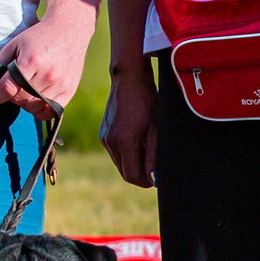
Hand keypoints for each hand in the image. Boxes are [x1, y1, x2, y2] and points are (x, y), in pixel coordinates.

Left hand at [0, 1, 94, 114]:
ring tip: (25, 89)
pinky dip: (40, 110)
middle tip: (12, 87)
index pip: (8, 88)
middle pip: (20, 99)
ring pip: (34, 106)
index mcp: (32, 60)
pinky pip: (50, 112)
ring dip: (25, 102)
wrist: (69, 30)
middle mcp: (48, 73)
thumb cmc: (38, 37)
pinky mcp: (69, 90)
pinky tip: (36, 99)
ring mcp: (60, 83)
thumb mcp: (15, 45)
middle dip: (11, 97)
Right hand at [100, 64, 157, 187]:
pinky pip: (116, 152)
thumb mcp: (157, 128)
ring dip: (133, 163)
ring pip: (120, 163)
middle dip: (140, 174)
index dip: (146, 182)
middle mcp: (110, 142)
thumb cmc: (147, 101)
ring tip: (147, 148)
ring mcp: (104, 137)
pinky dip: (127, 153)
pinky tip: (138, 139)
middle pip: (125, 173)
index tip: (157, 178)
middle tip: (155, 167)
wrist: (129, 79)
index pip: (132, 177)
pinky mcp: (103, 133)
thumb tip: (153, 178)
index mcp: (124, 142)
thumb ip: (154, 155)